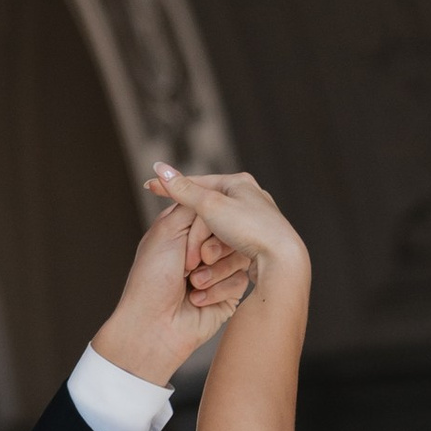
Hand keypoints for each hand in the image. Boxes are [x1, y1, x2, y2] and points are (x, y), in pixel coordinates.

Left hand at [90, 192, 255, 386]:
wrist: (154, 325)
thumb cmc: (152, 279)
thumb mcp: (167, 231)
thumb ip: (192, 204)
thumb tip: (211, 190)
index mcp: (184, 231)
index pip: (212, 211)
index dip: (207, 224)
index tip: (192, 241)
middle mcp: (202, 249)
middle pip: (230, 232)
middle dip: (212, 249)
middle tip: (191, 264)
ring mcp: (217, 272)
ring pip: (238, 256)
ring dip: (213, 272)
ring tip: (192, 285)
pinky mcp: (228, 294)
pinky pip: (240, 280)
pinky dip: (217, 290)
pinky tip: (197, 301)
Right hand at [144, 164, 308, 293]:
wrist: (281, 260)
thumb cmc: (248, 229)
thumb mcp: (210, 206)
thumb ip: (183, 190)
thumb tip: (160, 167)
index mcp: (239, 182)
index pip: (197, 182)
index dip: (172, 185)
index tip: (148, 186)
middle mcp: (250, 197)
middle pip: (207, 209)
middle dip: (192, 229)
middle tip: (177, 240)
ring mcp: (256, 220)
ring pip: (218, 230)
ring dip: (205, 246)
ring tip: (200, 261)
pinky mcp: (259, 241)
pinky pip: (229, 245)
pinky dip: (218, 255)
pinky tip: (210, 263)